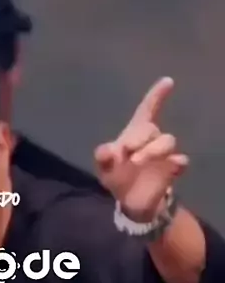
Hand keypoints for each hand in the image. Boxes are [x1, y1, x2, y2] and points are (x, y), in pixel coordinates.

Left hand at [94, 77, 188, 221]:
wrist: (130, 200)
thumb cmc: (117, 176)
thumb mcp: (104, 168)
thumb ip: (103, 157)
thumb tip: (105, 150)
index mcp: (135, 132)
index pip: (147, 109)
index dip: (156, 95)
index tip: (168, 81)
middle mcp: (151, 139)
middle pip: (152, 128)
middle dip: (139, 138)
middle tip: (127, 153)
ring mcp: (164, 154)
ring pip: (167, 141)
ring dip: (152, 150)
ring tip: (136, 162)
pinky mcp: (172, 169)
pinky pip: (180, 160)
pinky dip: (176, 162)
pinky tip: (171, 166)